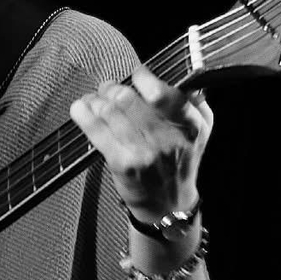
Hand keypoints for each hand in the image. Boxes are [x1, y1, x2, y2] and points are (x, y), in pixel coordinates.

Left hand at [69, 65, 212, 219]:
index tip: (136, 75)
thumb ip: (195, 104)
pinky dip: (84, 114)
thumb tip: (179, 79)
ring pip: (110, 111)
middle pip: (128, 99)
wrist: (168, 204)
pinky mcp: (122, 163)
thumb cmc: (180, 162)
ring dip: (97, 100)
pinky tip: (80, 108)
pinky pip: (96, 130)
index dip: (143, 78)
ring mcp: (143, 152)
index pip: (163, 93)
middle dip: (113, 88)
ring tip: (94, 99)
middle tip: (109, 88)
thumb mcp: (200, 133)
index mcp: (191, 125)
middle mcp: (168, 138)